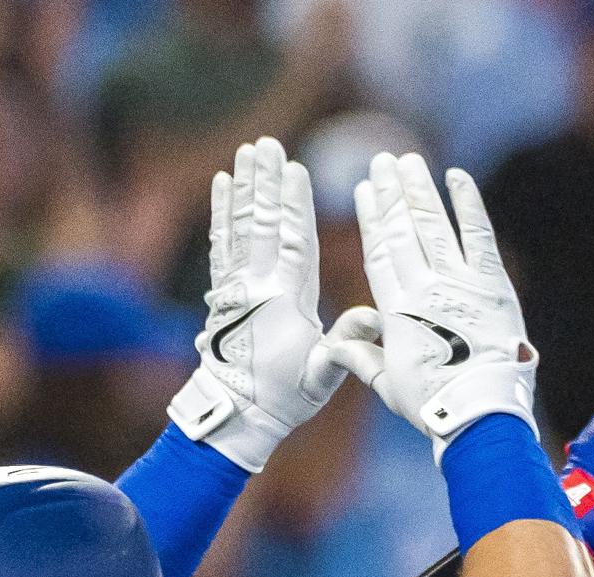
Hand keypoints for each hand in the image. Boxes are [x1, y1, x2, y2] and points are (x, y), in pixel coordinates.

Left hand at [167, 136, 362, 471]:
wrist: (237, 415)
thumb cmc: (286, 396)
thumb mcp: (322, 375)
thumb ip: (345, 345)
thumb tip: (373, 318)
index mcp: (285, 301)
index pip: (291, 242)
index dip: (292, 205)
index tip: (293, 169)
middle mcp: (257, 287)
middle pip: (261, 223)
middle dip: (264, 182)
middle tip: (264, 143)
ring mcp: (237, 286)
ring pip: (239, 226)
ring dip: (242, 187)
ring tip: (245, 151)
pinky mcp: (223, 291)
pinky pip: (220, 243)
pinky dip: (221, 212)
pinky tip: (221, 183)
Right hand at [333, 150, 537, 451]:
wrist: (481, 412)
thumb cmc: (434, 405)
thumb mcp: (389, 385)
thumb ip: (362, 358)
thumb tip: (337, 343)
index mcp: (396, 311)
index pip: (379, 252)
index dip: (370, 218)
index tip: (362, 190)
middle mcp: (425, 288)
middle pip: (404, 230)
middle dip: (391, 192)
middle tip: (383, 161)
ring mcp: (460, 282)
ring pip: (435, 225)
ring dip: (421, 190)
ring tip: (409, 162)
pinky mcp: (492, 284)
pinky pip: (479, 235)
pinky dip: (468, 204)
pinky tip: (458, 177)